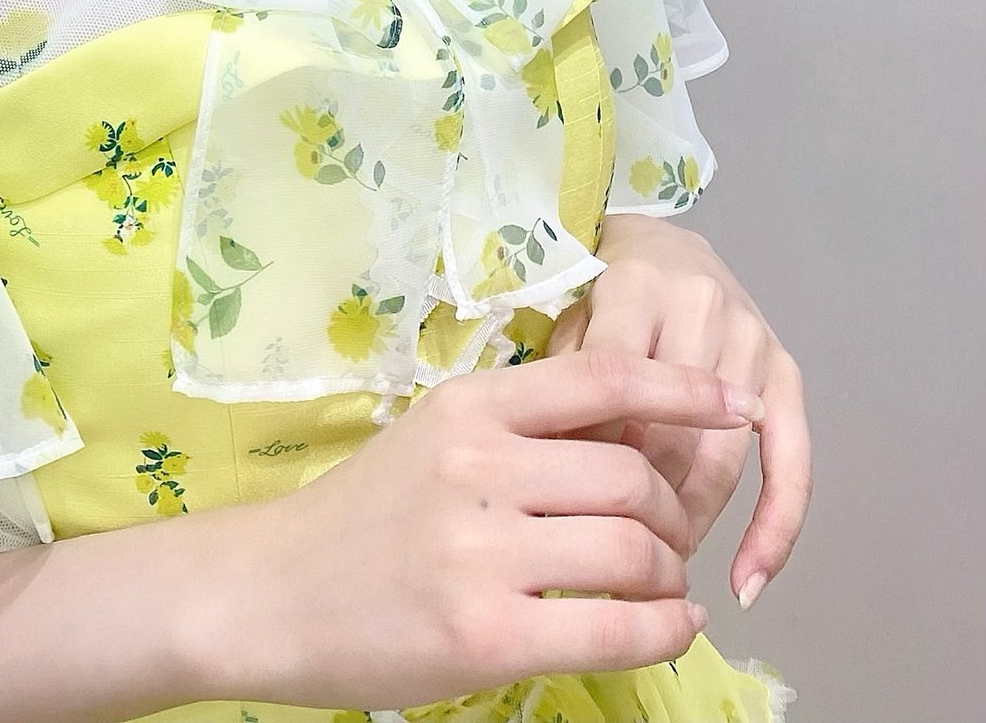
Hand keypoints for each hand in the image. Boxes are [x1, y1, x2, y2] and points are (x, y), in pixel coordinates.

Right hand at [186, 349, 760, 712]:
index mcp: (473, 406)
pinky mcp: (488, 631)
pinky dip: (662, 630)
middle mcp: (481, 465)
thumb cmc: (361, 514)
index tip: (736, 403)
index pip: (604, 379)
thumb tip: (631, 439)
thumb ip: (518, 431)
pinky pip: (615, 626)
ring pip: (633, 549)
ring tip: (665, 587)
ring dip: (670, 573)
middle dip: (674, 510)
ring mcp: (484, 551)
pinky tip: (668, 628)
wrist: (274, 591)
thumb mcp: (435, 437)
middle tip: (672, 537)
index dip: (684, 390)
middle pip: (633, 474)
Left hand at [545, 213, 810, 606]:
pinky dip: (775, 529)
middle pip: (672, 434)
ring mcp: (753, 338)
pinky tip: (749, 583)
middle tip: (614, 563)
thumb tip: (558, 484)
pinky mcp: (786, 369)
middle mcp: (702, 307)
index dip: (592, 464)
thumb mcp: (564, 321)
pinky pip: (792, 461)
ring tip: (660, 572)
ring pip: (725, 457)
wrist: (658, 242)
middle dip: (644, 510)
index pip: (613, 393)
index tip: (570, 524)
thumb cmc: (596, 294)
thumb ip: (562, 387)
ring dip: (695, 524)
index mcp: (635, 288)